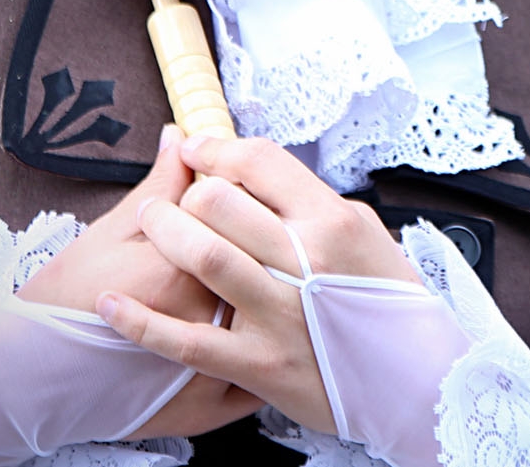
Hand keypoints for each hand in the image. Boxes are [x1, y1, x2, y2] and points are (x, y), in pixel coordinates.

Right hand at [16, 125, 259, 439]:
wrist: (30, 380)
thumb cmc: (61, 302)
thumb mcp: (107, 233)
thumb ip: (159, 185)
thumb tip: (183, 136)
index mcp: (181, 267)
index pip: (238, 213)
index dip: (232, 198)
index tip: (219, 194)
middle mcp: (206, 317)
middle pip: (261, 261)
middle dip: (255, 240)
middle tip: (232, 235)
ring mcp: (215, 366)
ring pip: (268, 312)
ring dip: (268, 288)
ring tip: (243, 277)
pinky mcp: (218, 403)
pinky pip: (262, 366)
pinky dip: (263, 343)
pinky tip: (247, 324)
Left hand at [94, 135, 415, 433]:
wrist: (417, 381)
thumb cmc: (390, 307)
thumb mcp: (366, 235)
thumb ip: (314, 203)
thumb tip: (262, 173)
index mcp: (331, 221)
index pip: (259, 163)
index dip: (216, 149)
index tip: (196, 148)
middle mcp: (304, 261)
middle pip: (222, 201)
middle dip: (185, 189)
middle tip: (170, 193)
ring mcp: (280, 314)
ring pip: (204, 256)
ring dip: (164, 231)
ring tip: (148, 221)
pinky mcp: (259, 364)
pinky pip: (188, 341)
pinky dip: (142, 322)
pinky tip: (112, 304)